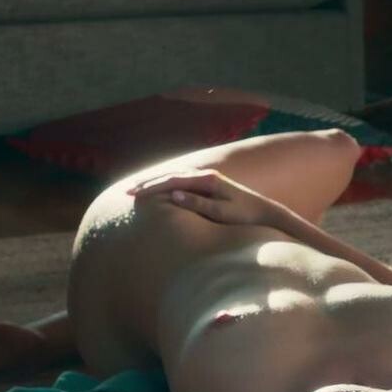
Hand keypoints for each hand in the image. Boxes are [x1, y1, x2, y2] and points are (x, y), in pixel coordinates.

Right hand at [126, 169, 276, 227]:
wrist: (264, 212)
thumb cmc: (244, 216)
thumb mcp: (221, 213)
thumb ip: (198, 203)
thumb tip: (173, 195)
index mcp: (207, 180)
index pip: (172, 180)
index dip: (151, 187)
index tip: (134, 194)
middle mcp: (206, 175)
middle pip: (171, 175)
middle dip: (148, 183)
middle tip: (127, 191)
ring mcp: (208, 178)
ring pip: (175, 176)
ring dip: (156, 181)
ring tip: (137, 189)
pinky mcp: (209, 184)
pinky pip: (182, 180)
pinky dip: (167, 183)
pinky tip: (159, 189)